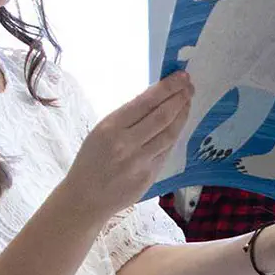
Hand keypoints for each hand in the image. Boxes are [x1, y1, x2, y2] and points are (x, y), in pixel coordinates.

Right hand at [63, 73, 192, 217]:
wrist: (85, 198)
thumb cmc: (91, 160)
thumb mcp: (100, 132)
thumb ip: (127, 118)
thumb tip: (156, 97)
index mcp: (110, 128)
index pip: (145, 102)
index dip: (166, 87)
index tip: (180, 76)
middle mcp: (126, 144)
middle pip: (162, 116)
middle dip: (179, 97)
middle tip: (190, 85)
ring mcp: (139, 161)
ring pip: (169, 134)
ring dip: (182, 115)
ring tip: (188, 101)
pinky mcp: (149, 176)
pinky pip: (167, 151)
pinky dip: (175, 135)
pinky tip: (179, 123)